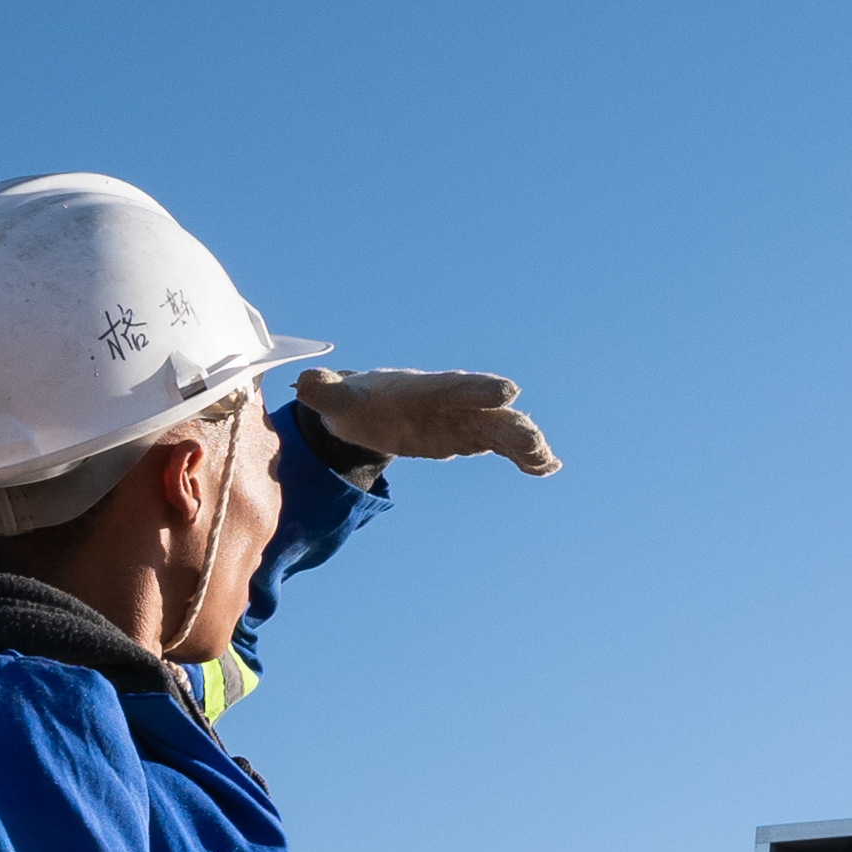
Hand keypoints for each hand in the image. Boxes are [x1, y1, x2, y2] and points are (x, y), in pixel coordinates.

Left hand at [292, 367, 560, 474]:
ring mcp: (465, 419)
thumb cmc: (351, 403)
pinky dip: (524, 456)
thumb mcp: (334, 399)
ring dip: (524, 443)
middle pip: (487, 410)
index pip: (454, 387)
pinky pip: (502, 446)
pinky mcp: (471, 438)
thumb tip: (305, 383)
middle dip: (510, 423)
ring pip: (501, 429)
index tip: (508, 392)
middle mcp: (452, 400)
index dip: (478, 390)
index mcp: (424, 388)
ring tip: (545, 461)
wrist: (366, 412)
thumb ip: (323, 390)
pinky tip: (546, 469)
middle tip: (532, 440)